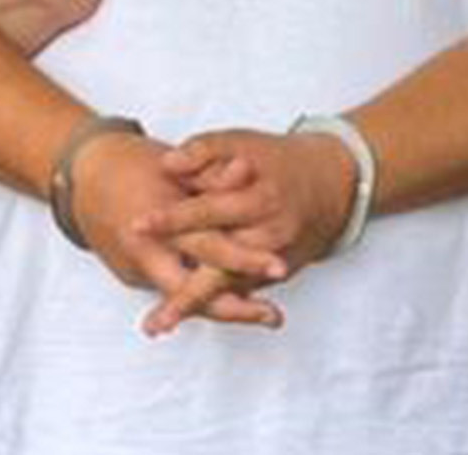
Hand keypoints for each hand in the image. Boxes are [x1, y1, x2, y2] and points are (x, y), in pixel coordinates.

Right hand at [70, 130, 286, 329]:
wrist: (80, 174)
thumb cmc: (129, 163)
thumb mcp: (173, 164)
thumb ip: (207, 175)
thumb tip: (248, 172)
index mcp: (157, 220)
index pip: (208, 244)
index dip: (245, 258)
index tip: (280, 267)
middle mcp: (143, 250)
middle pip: (194, 289)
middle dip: (237, 307)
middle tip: (273, 315)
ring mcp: (134, 267)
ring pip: (182, 296)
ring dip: (223, 306)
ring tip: (264, 313)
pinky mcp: (130, 275)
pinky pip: (169, 288)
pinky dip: (197, 293)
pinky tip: (229, 296)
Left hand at [133, 128, 357, 335]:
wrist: (331, 184)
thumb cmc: (275, 161)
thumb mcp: (240, 142)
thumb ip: (203, 151)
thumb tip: (166, 164)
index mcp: (257, 200)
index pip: (207, 212)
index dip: (171, 219)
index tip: (137, 225)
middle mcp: (269, 237)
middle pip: (220, 270)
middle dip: (186, 295)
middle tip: (154, 314)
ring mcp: (275, 261)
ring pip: (229, 289)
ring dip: (194, 308)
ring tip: (158, 324)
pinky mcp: (275, 273)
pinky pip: (240, 291)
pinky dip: (212, 304)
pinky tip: (179, 313)